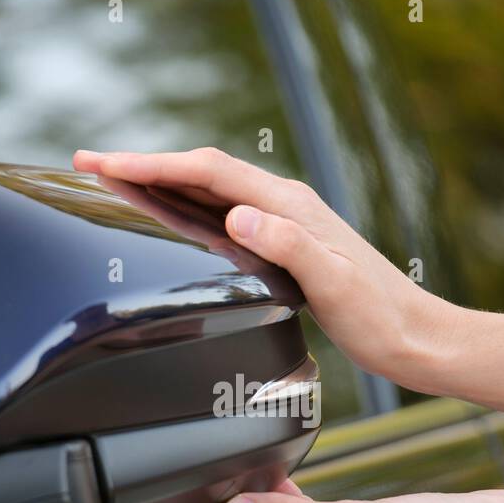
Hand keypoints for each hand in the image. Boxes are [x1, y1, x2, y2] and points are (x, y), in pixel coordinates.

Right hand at [73, 147, 458, 392]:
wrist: (415, 338)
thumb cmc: (378, 316)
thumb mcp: (333, 283)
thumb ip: (288, 244)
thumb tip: (238, 215)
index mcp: (290, 205)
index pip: (207, 172)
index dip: (151, 164)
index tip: (103, 165)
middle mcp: (285, 204)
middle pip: (200, 172)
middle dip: (142, 166)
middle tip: (88, 166)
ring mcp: (286, 223)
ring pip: (210, 191)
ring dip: (161, 184)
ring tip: (115, 186)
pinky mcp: (287, 246)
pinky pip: (223, 216)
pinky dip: (187, 210)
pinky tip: (173, 224)